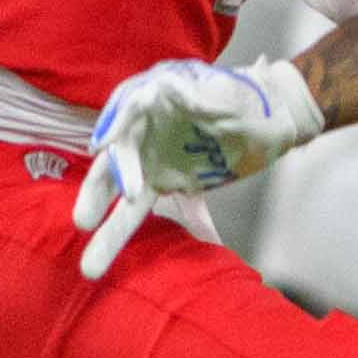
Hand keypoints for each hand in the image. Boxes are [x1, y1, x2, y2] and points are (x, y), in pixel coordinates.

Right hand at [77, 54, 324, 270]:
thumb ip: (198, 94)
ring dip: (109, 229)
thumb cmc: (249, 98)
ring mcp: (155, 159)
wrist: (273, 117)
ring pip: (125, 194)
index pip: (127, 109)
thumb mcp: (228, 91)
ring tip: (89, 268)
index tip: (103, 148)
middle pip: (114, 158)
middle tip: (83, 221)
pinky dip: (134, 228)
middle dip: (97, 190)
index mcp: (156, 95)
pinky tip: (114, 253)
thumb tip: (164, 89)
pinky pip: (148, 207)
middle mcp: (145, 129)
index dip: (115, 127)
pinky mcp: (169, 181)